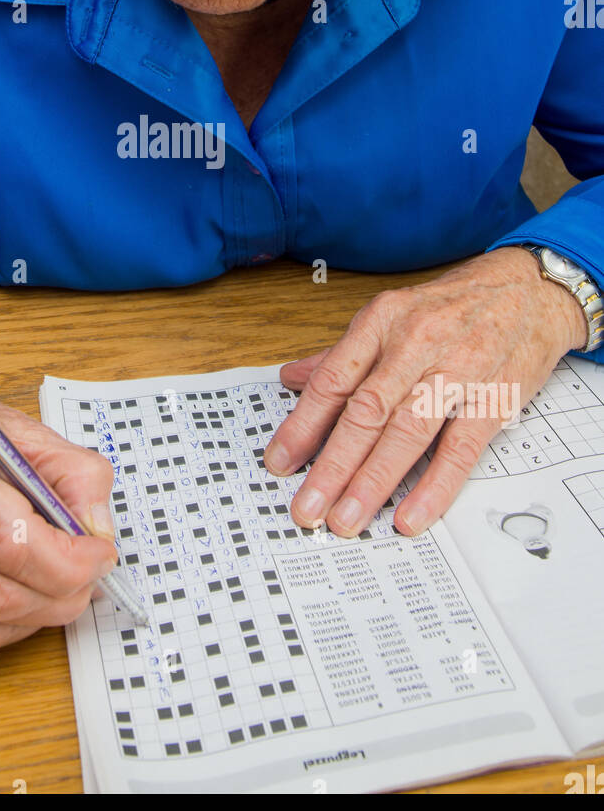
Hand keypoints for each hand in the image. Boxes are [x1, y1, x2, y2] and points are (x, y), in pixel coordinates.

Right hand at [0, 376, 117, 653]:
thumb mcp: (35, 435)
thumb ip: (78, 476)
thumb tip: (98, 530)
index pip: (14, 543)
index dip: (70, 562)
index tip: (100, 553)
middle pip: (3, 593)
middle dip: (64, 593)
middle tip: (90, 573)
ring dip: (43, 612)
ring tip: (65, 585)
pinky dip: (9, 627)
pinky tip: (28, 600)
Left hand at [264, 247, 586, 538]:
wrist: (529, 291)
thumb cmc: (455, 306)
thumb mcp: (392, 314)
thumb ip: (342, 354)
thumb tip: (292, 379)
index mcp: (382, 321)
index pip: (333, 380)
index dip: (302, 425)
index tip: (280, 463)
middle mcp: (415, 344)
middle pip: (365, 412)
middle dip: (331, 466)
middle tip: (308, 507)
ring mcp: (456, 372)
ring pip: (407, 432)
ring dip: (373, 481)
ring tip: (347, 519)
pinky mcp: (493, 400)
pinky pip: (459, 449)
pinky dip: (434, 486)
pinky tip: (410, 516)